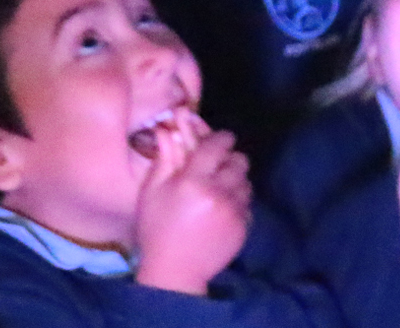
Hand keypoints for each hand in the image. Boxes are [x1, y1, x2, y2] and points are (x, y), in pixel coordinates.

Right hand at [134, 110, 251, 295]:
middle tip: (217, 164)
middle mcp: (219, 192)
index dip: (220, 138)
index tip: (218, 138)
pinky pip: (248, 203)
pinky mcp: (243, 227)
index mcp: (193, 181)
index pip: (216, 146)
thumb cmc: (156, 229)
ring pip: (246, 182)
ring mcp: (234, 211)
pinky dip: (238, 201)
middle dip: (229, 159)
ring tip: (219, 188)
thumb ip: (164, 158)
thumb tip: (168, 129)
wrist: (175, 271)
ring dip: (235, 179)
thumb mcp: (152, 191)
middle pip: (239, 161)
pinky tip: (222, 209)